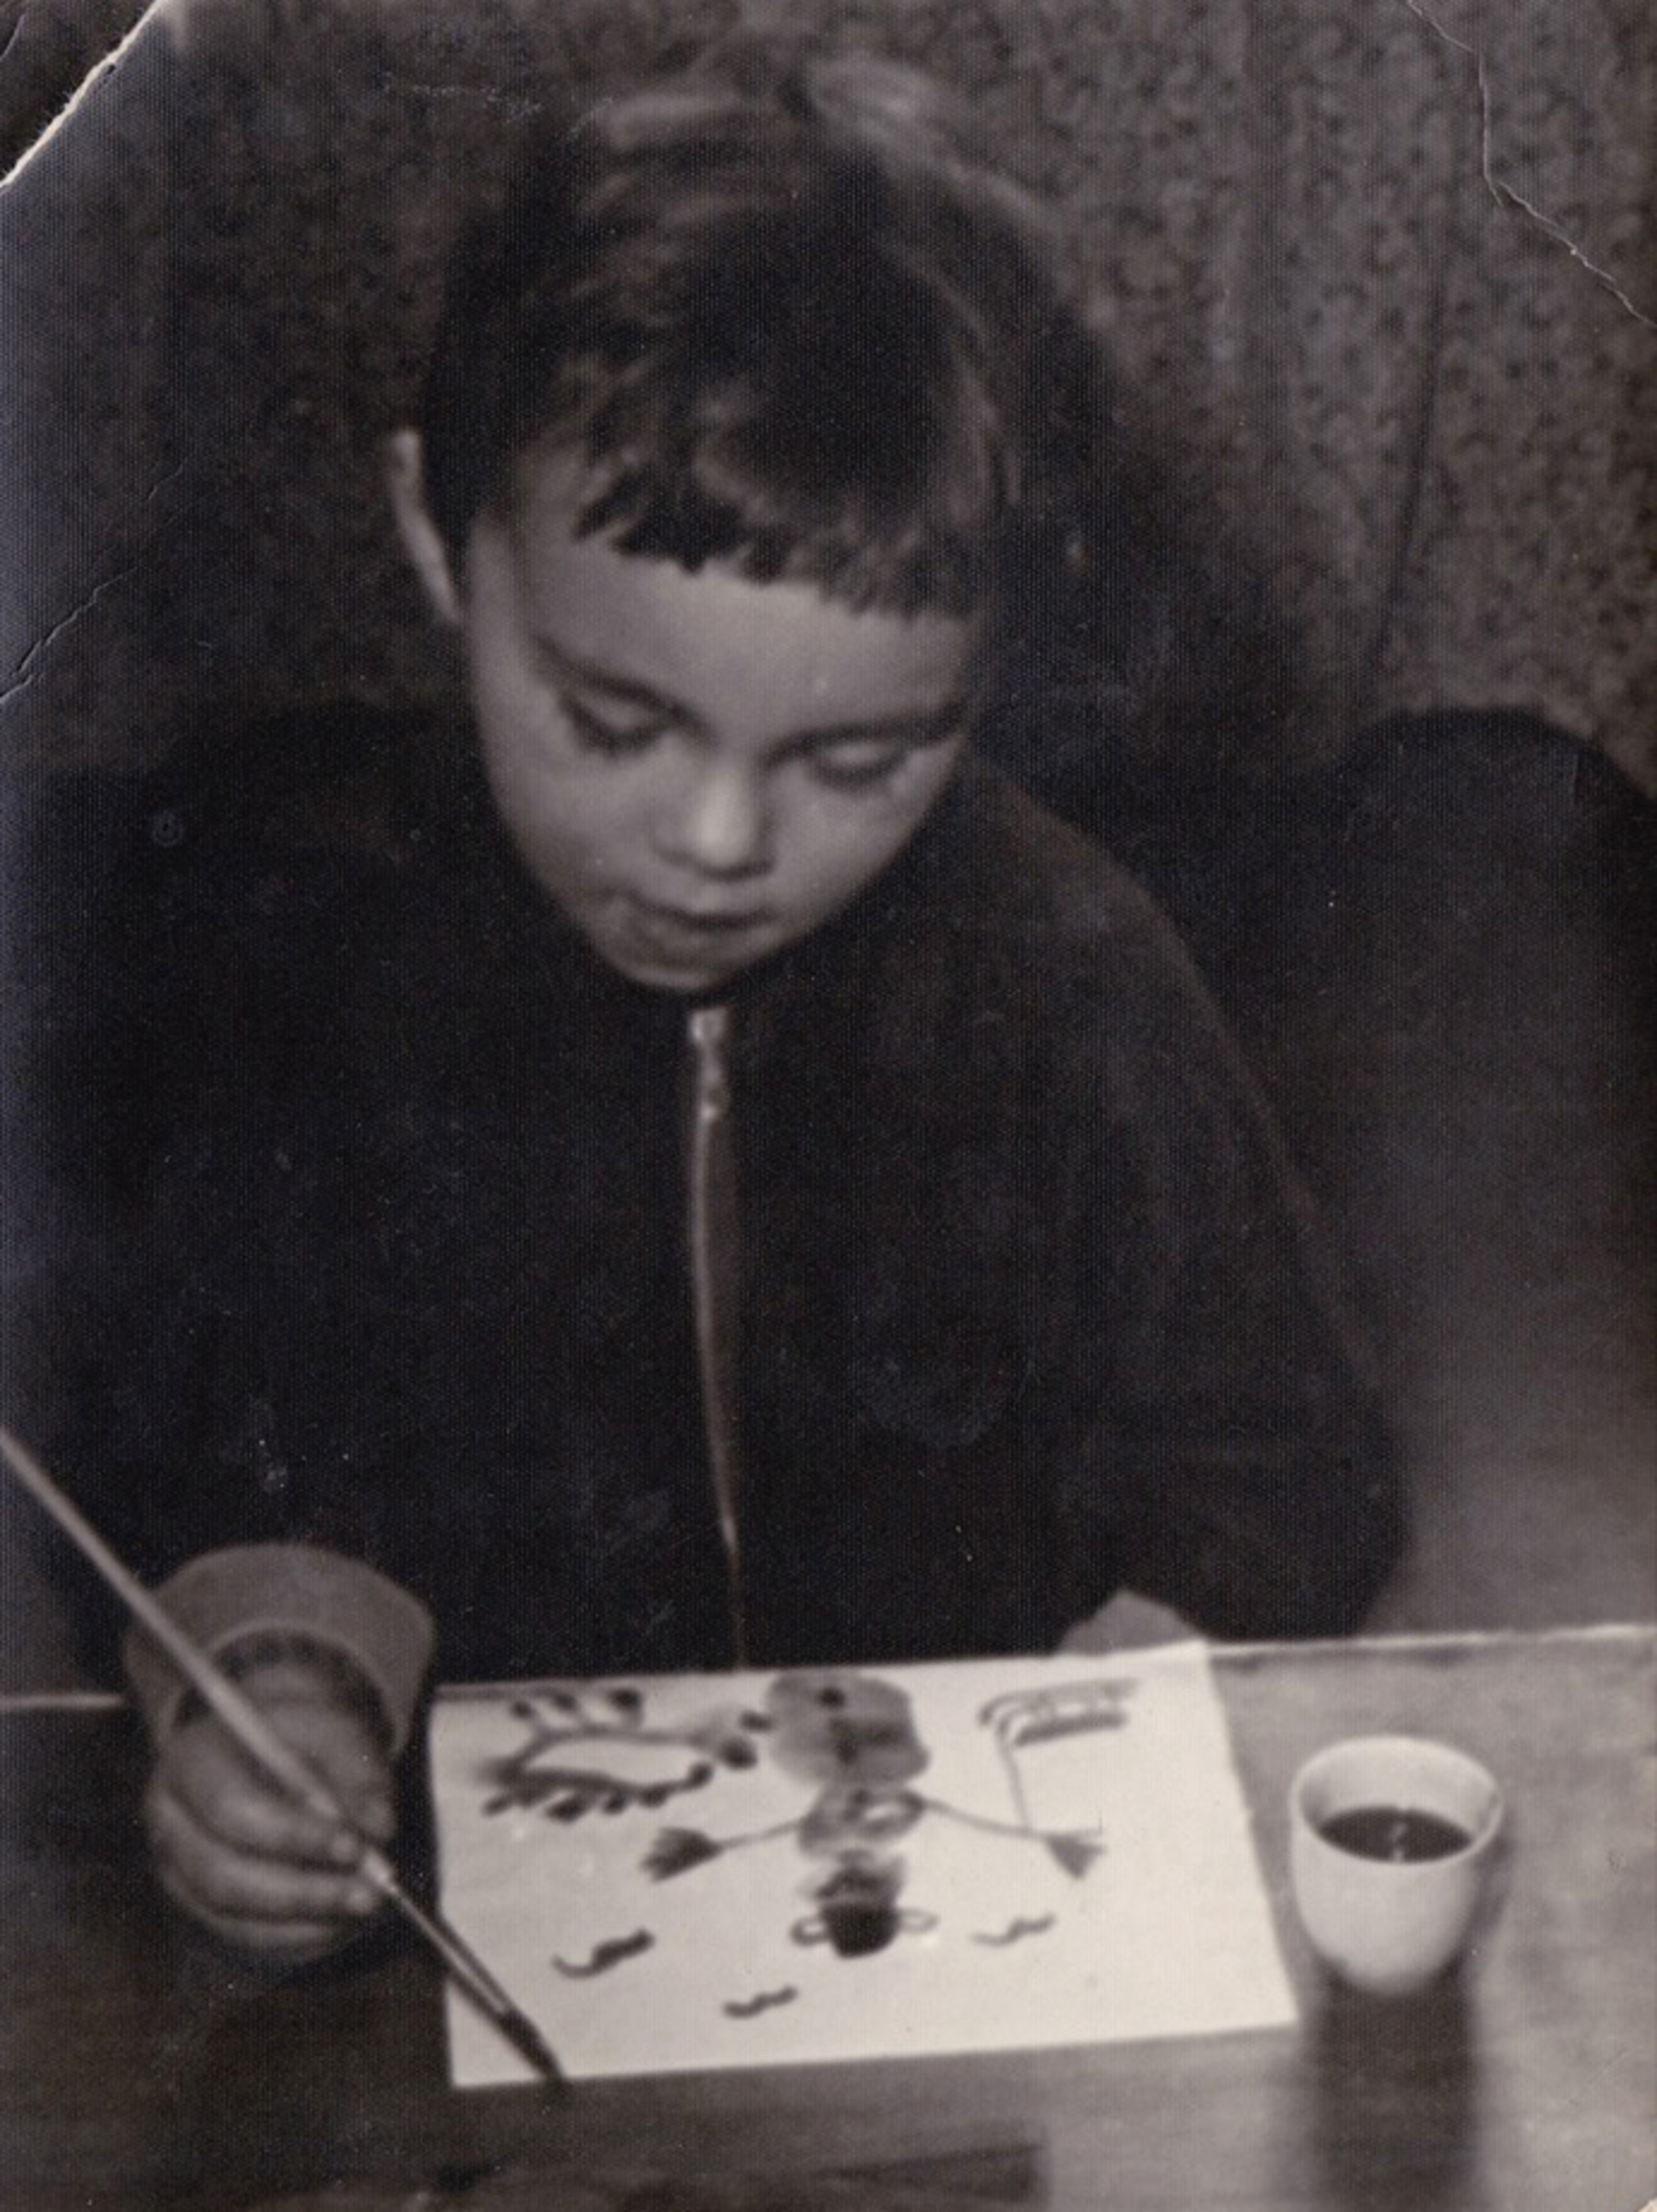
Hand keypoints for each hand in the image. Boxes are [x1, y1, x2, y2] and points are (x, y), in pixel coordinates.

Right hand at [142, 1658, 395, 1959]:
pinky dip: (297, 1939)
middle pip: (222, 1876)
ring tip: (365, 1907)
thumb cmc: (304, 1736)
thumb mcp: (334, 1729)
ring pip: (232, 1918)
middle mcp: (170, 1824)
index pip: (230, 1808)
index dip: (292, 1835)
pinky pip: (244, 1940)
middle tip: (369, 1894)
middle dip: (302, 1892)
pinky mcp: (200, 1909)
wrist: (277, 1746)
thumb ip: (359, 1772)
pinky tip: (341, 1923)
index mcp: (190, 1762)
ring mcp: (178, 1874)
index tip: (354, 1847)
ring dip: (305, 1922)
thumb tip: (380, 1828)